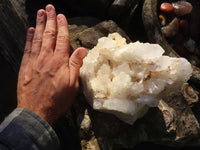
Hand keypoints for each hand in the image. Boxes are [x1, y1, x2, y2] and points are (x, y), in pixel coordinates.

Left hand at [17, 4, 86, 124]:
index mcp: (59, 62)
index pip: (62, 39)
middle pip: (49, 35)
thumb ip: (76, 65)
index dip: (62, 26)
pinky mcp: (25, 66)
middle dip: (50, 20)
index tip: (62, 16)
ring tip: (41, 13)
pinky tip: (30, 30)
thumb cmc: (58, 100)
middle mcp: (46, 58)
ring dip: (39, 24)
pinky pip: (27, 48)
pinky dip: (29, 38)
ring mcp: (34, 61)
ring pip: (37, 38)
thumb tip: (82, 49)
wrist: (36, 111)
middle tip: (50, 8)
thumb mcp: (73, 85)